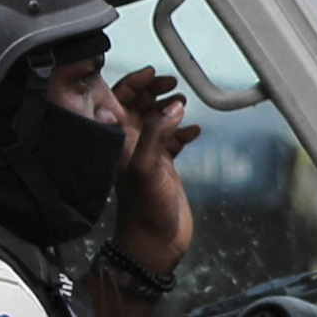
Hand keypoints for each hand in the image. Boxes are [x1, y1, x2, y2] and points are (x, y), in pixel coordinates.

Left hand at [109, 66, 195, 279]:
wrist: (156, 243)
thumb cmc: (145, 210)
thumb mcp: (148, 167)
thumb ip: (156, 133)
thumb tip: (172, 106)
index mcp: (120, 142)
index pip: (120, 101)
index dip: (134, 83)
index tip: (152, 73)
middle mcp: (131, 146)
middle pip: (139, 106)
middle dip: (154, 92)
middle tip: (172, 86)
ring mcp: (148, 156)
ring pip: (157, 121)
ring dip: (169, 109)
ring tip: (183, 103)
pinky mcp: (164, 168)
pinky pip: (173, 141)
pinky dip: (183, 132)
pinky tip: (195, 130)